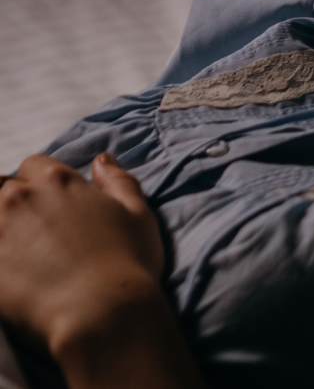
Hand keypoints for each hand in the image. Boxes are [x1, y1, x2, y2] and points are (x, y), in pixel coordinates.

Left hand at [0, 153, 162, 357]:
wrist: (101, 315)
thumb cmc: (127, 263)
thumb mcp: (138, 213)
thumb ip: (118, 180)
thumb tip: (102, 160)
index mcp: (59, 181)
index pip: (34, 165)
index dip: (42, 182)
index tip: (51, 204)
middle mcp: (21, 199)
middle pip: (2, 188)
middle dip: (14, 203)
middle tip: (32, 231)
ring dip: (1, 227)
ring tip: (17, 250)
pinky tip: (10, 271)